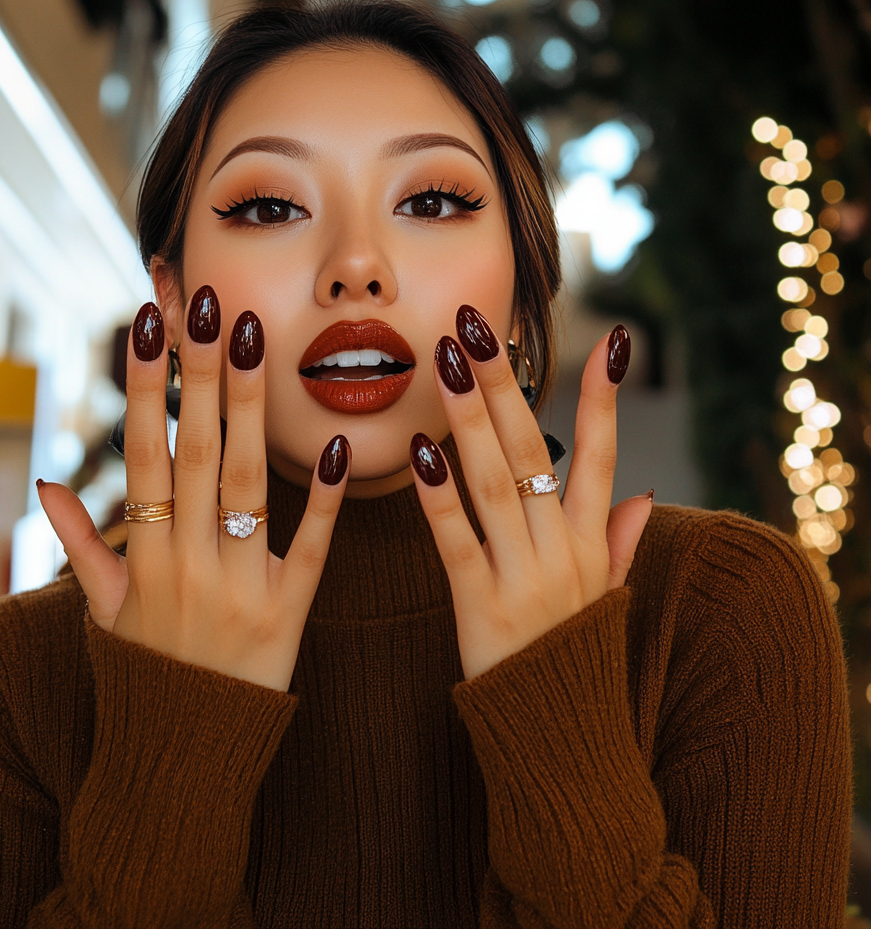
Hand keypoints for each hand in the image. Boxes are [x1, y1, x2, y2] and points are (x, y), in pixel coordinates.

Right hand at [37, 290, 349, 691]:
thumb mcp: (104, 611)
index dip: (144, 385)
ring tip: (253, 342)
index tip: (148, 321)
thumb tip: (45, 486)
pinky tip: (338, 447)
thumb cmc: (145, 671)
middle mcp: (190, 563)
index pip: (143, 453)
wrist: (183, 754)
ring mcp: (242, 587)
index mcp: (145, 557)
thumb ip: (80, 546)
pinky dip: (327, 501)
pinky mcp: (291, 612)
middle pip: (198, 453)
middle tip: (210, 305)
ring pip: (248, 485)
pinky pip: (314, 549)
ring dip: (250, 410)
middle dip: (200, 374)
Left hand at [410, 307, 652, 679]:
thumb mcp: (606, 596)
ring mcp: (525, 575)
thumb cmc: (575, 655)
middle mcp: (563, 549)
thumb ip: (620, 543)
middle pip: (534, 452)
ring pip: (497, 482)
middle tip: (477, 327)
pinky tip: (419, 454)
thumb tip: (644, 496)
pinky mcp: (482, 605)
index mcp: (592, 542)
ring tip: (444, 361)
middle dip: (506, 385)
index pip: (603, 455)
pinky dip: (440, 497)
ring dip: (470, 418)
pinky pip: (458, 541)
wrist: (560, 735)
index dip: (604, 398)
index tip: (609, 340)